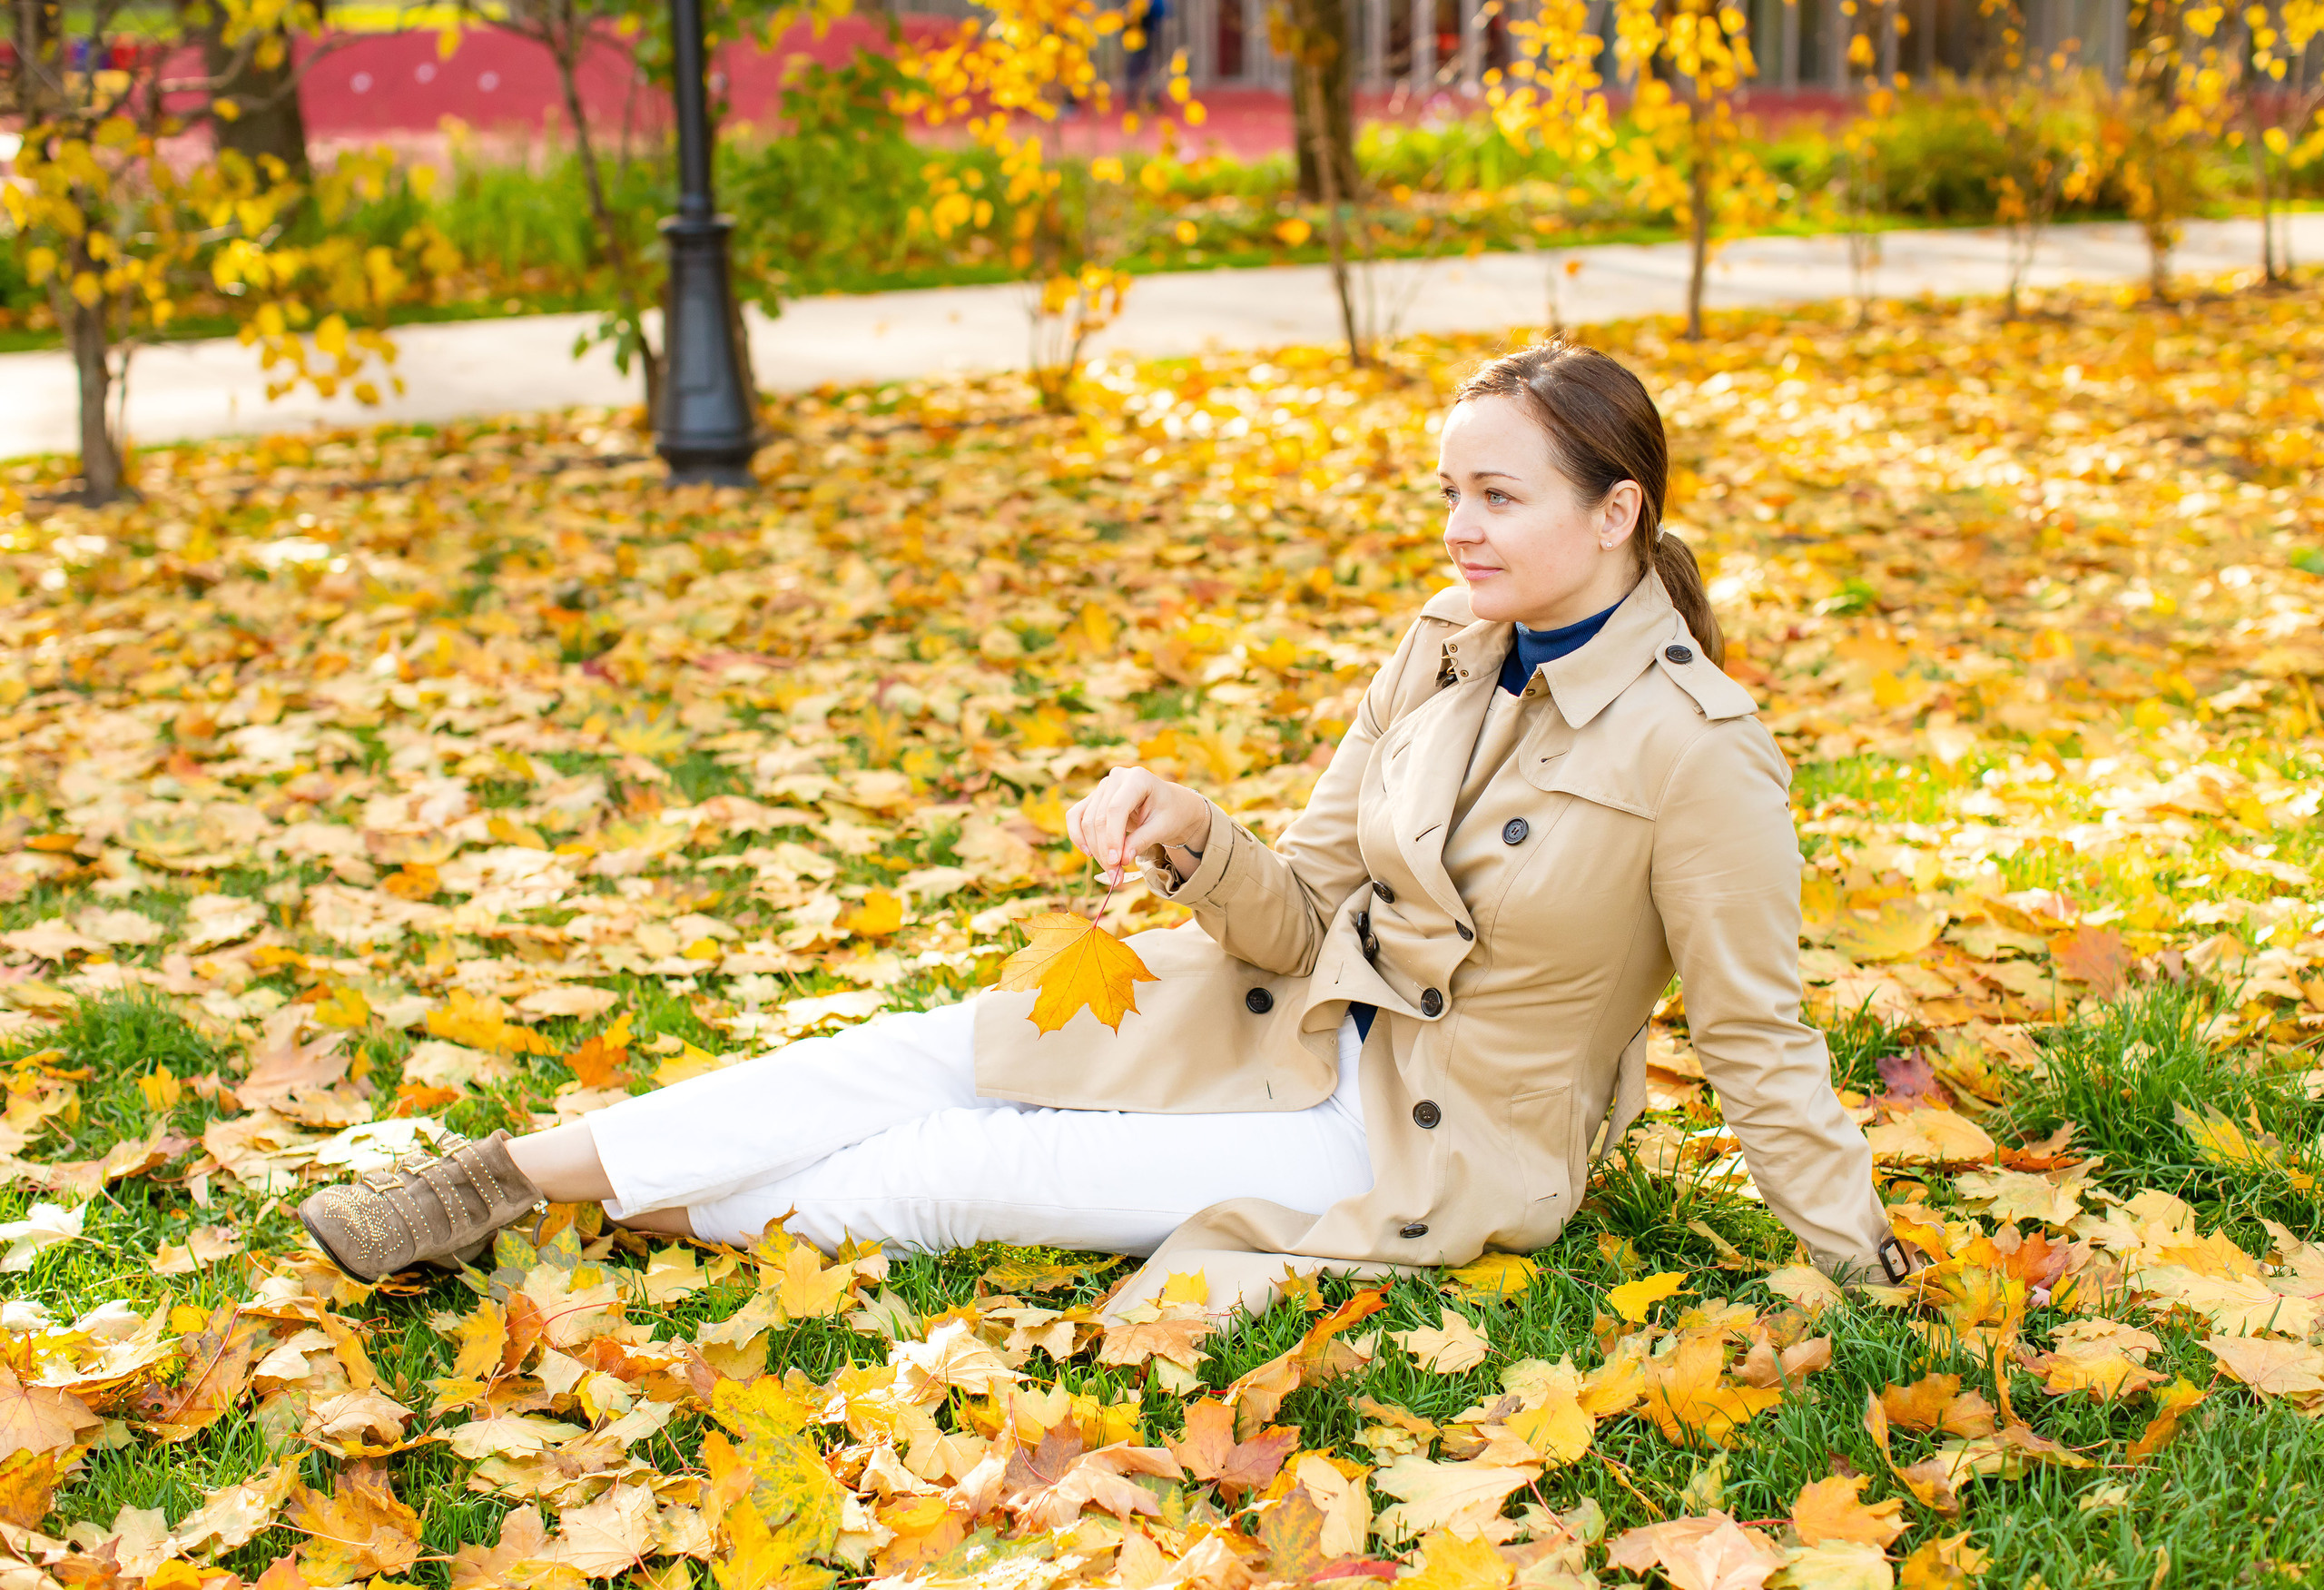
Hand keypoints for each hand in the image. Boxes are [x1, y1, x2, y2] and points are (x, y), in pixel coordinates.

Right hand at [1066, 766, 1210, 884]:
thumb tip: (1121, 860)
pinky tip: (1089, 853)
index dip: (1112, 837)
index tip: (1116, 862)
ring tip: (1111, 871)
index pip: (1116, 809)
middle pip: (1099, 818)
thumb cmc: (1169, 814)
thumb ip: (1141, 841)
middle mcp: (1116, 777)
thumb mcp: (1162, 828)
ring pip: (1086, 821)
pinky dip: (1079, 836)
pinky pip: (1076, 816)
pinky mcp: (1094, 798)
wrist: (1169, 805)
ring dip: (1095, 849)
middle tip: (1116, 876)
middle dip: (1105, 850)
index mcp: (1137, 778)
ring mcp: (1103, 786)